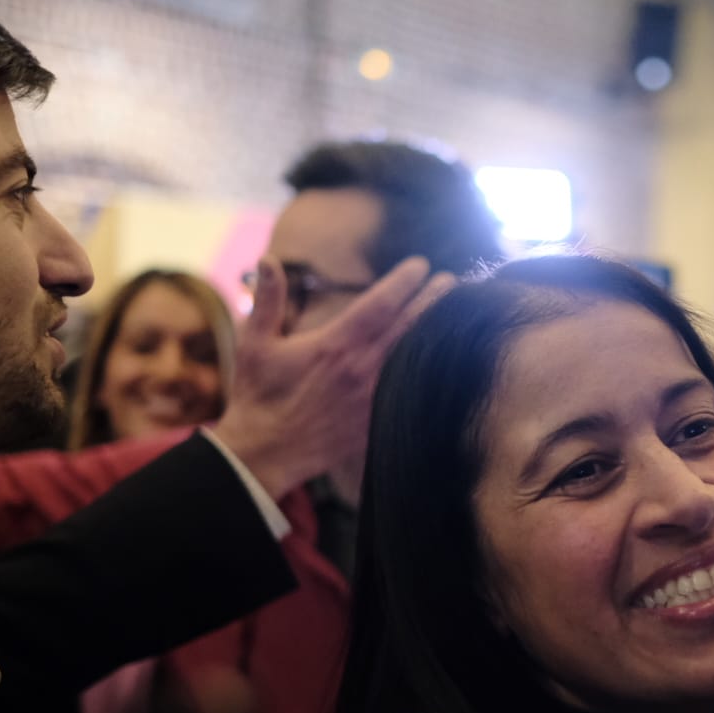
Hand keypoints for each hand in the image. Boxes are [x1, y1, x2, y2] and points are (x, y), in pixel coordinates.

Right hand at [209, 254, 455, 504]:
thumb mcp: (255, 344)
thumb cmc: (257, 397)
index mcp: (335, 344)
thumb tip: (268, 259)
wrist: (264, 453)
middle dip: (434, 300)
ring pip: (416, 358)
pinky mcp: (377, 421)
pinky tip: (446, 364)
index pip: (380, 304)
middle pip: (409, 326)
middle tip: (453, 281)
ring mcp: (374, 397)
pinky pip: (411, 394)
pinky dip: (430, 375)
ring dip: (437, 333)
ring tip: (458, 314)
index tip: (420, 265)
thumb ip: (268, 300)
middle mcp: (361, 368)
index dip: (404, 281)